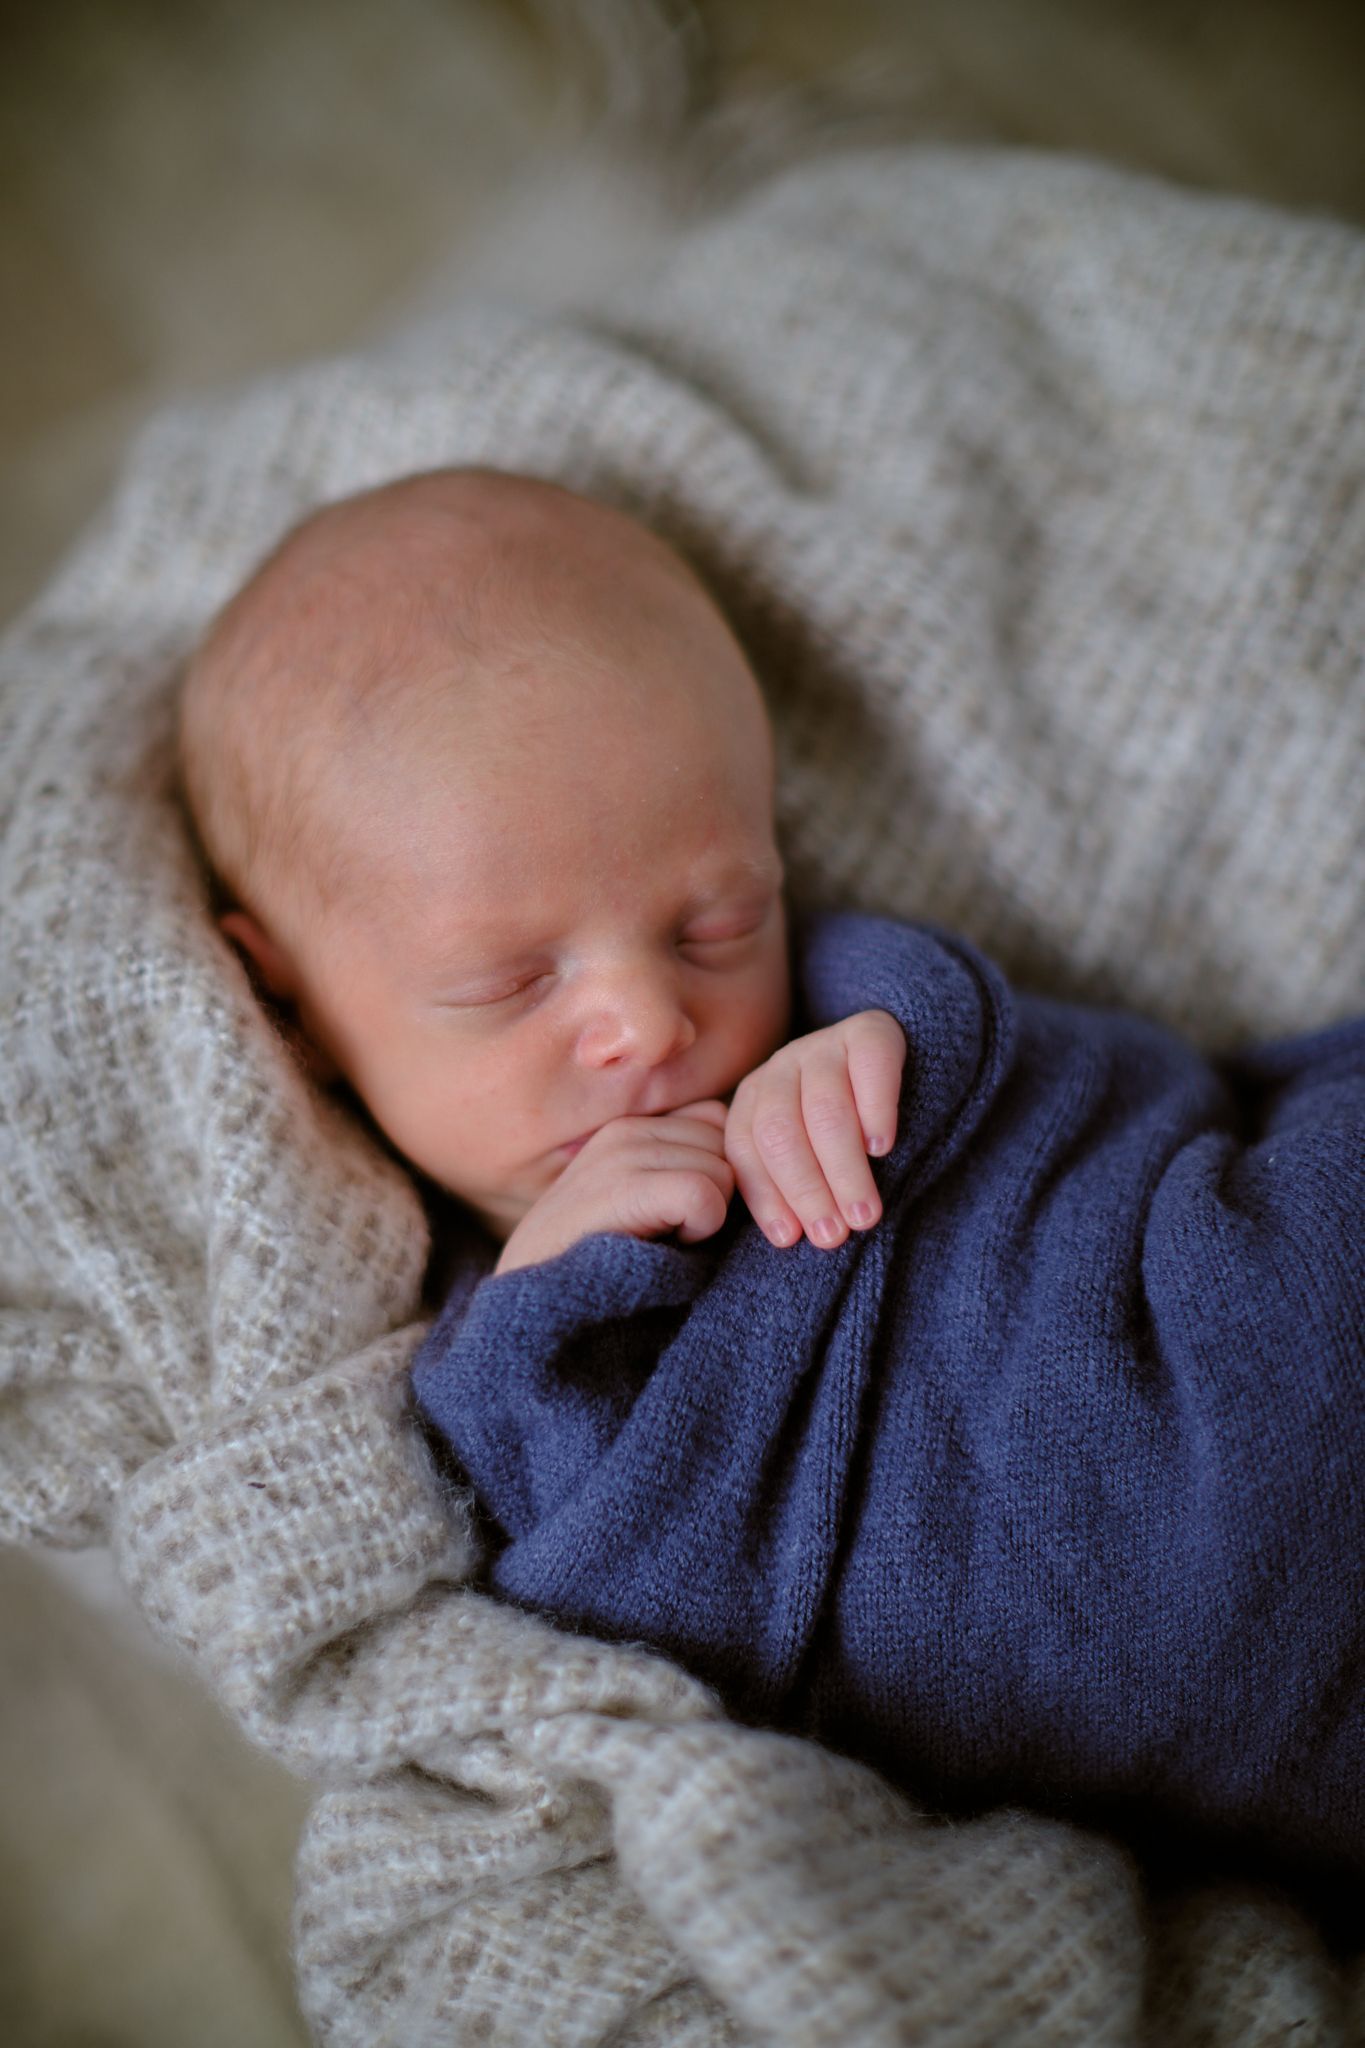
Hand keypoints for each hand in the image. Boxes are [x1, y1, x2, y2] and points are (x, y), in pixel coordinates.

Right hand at [494, 1101, 733, 1275]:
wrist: (535, 1307)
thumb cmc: (601, 1264)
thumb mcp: (641, 1204)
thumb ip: (679, 1169)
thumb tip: (749, 1166)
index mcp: (630, 1128)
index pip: (715, 1120)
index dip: (718, 1169)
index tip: (690, 1213)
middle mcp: (624, 1130)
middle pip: (725, 1143)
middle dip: (718, 1192)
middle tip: (675, 1233)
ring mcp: (619, 1155)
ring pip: (722, 1169)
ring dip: (708, 1215)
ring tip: (663, 1241)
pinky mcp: (621, 1190)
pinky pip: (702, 1195)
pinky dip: (699, 1228)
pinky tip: (667, 1250)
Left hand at [724, 1010, 905, 1249]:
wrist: (903, 1063)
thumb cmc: (850, 1129)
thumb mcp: (809, 1153)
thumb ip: (792, 1182)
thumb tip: (788, 1236)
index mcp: (755, 1099)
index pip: (745, 1149)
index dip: (767, 1196)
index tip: (790, 1239)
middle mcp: (781, 1068)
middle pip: (780, 1132)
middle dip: (806, 1190)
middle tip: (834, 1235)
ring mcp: (823, 1045)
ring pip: (824, 1111)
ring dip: (844, 1170)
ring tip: (865, 1214)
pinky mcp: (871, 1032)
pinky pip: (868, 1070)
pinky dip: (875, 1111)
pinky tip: (882, 1148)